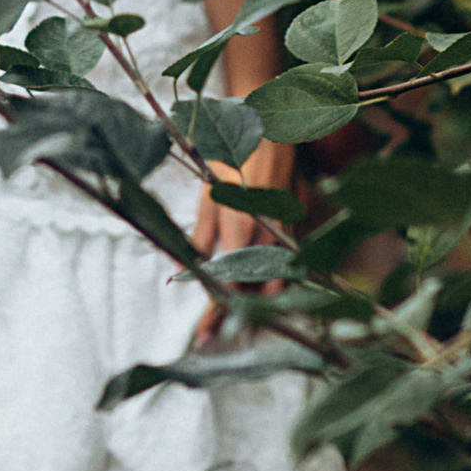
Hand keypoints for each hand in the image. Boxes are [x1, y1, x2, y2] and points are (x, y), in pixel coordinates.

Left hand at [190, 135, 292, 347]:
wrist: (273, 132)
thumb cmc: (234, 159)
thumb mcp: (208, 196)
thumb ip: (198, 236)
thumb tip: (178, 270)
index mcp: (242, 233)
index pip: (228, 288)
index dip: (214, 315)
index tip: (203, 339)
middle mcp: (267, 241)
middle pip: (253, 295)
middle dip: (234, 315)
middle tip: (211, 332)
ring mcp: (283, 237)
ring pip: (271, 284)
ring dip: (252, 300)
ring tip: (232, 313)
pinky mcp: (292, 231)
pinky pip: (281, 267)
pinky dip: (266, 281)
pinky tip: (254, 285)